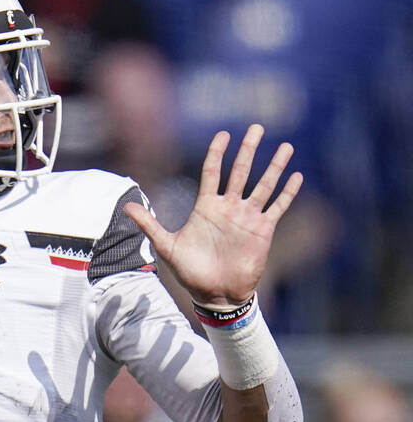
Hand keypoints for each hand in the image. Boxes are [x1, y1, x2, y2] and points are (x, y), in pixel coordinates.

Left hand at [125, 124, 302, 306]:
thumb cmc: (190, 271)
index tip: (223, 134)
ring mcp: (247, 217)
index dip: (217, 153)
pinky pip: (277, 207)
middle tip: (256, 127)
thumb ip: (149, 224)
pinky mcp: (263, 230)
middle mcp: (229, 207)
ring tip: (285, 146)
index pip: (212, 172)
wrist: (215, 294)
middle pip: (240, 171)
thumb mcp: (166, 246)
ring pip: (263, 185)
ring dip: (274, 166)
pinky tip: (296, 176)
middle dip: (248, 150)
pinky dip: (287, 192)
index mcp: (206, 207)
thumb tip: (125, 206)